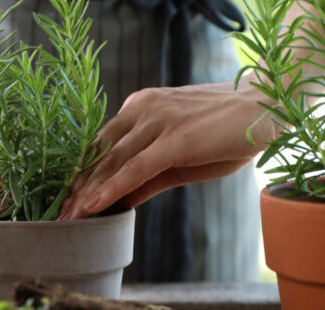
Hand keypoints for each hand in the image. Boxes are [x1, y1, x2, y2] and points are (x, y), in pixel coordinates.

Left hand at [58, 76, 275, 219]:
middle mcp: (142, 109)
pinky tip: (94, 206)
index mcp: (140, 107)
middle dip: (77, 185)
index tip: (65, 196)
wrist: (267, 106)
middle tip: (57, 213)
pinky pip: (135, 168)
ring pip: (111, 162)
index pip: (102, 143)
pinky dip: (111, 188)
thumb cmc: (228, 130)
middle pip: (99, 152)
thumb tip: (121, 199)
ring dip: (87, 192)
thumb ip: (149, 175)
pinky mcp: (175, 139)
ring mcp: (157, 121)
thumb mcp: (183, 155)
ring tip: (68, 217)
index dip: (82, 172)